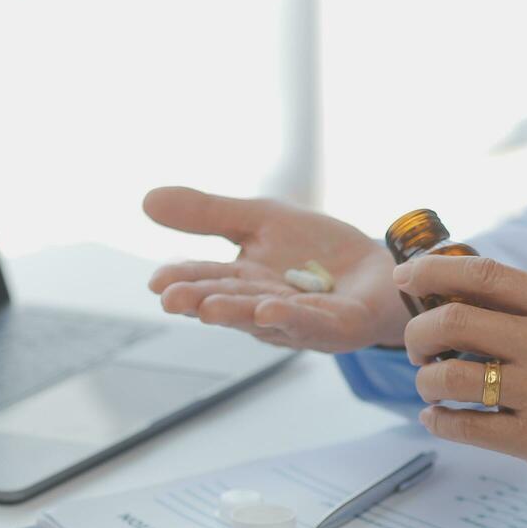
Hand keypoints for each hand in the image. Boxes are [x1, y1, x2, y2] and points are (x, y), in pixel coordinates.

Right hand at [143, 187, 410, 351]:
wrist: (380, 268)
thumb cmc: (317, 250)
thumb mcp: (262, 219)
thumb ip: (210, 214)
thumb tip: (146, 200)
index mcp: (244, 283)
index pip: (208, 279)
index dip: (183, 281)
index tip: (156, 281)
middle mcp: (265, 309)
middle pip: (229, 302)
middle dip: (200, 301)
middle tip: (169, 299)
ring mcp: (301, 322)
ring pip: (263, 317)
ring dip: (235, 313)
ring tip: (208, 308)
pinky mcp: (337, 327)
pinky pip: (311, 323)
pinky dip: (289, 318)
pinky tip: (267, 311)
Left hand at [396, 255, 526, 492]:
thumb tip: (461, 291)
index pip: (481, 274)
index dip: (430, 272)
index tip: (404, 277)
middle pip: (452, 320)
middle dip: (417, 333)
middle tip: (417, 347)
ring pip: (451, 375)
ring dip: (425, 381)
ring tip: (430, 386)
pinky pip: (466, 425)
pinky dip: (439, 419)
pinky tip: (438, 417)